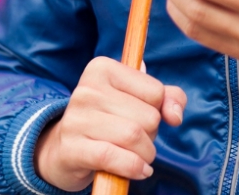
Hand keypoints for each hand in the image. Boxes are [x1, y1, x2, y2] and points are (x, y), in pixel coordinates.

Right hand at [34, 56, 185, 190]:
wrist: (63, 150)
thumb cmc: (109, 120)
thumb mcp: (138, 100)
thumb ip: (168, 98)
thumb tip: (175, 116)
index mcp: (102, 68)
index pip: (155, 92)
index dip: (157, 110)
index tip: (141, 116)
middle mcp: (86, 89)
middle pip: (148, 117)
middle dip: (152, 135)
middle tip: (137, 140)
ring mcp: (76, 119)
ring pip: (134, 137)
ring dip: (146, 154)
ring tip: (139, 157)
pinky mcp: (71, 148)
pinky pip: (113, 157)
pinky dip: (133, 168)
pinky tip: (138, 170)